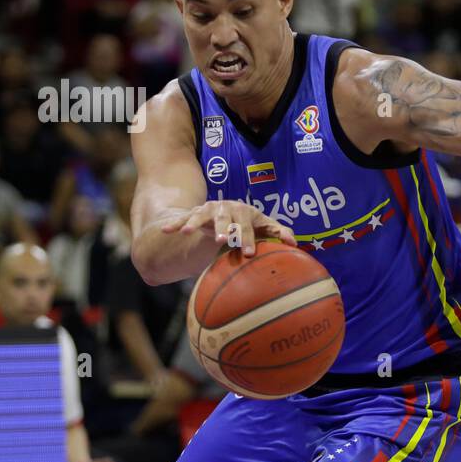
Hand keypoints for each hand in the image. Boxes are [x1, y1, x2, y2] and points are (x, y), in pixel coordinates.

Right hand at [162, 199, 295, 254]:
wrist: (226, 211)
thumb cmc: (249, 223)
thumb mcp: (263, 226)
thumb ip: (277, 232)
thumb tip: (295, 243)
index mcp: (245, 211)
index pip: (248, 225)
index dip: (248, 238)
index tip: (249, 253)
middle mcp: (226, 208)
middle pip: (226, 218)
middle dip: (225, 229)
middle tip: (224, 241)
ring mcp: (209, 209)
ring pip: (202, 215)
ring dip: (197, 223)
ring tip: (190, 233)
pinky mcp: (194, 214)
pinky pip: (182, 219)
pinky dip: (175, 225)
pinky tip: (165, 232)